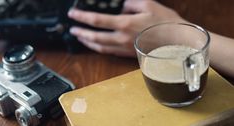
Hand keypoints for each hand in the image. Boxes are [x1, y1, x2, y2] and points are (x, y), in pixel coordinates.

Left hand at [68, 0, 185, 56]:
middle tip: (72, 30)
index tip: (73, 14)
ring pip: (100, 47)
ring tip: (80, 38)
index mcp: (125, 24)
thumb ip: (131, 3)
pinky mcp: (129, 54)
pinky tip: (96, 46)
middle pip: (94, 37)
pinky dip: (99, 48)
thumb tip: (121, 5)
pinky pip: (109, 52)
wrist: (179, 43)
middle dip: (81, 33)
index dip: (82, 17)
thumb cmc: (166, 23)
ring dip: (88, 42)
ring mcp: (124, 48)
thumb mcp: (149, 4)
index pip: (97, 20)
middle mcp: (122, 38)